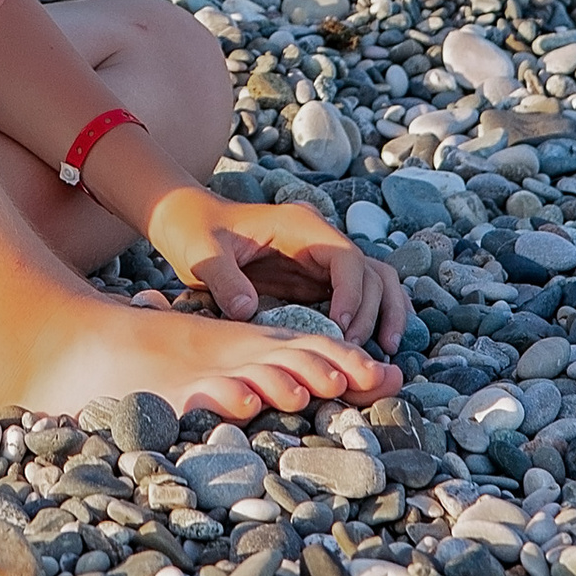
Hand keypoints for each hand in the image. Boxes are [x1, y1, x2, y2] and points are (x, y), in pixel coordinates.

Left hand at [147, 188, 409, 356]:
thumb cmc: (195, 233)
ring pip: (375, 281)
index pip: (346, 258)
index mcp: (300, 226)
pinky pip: (359, 294)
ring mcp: (322, 258)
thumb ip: (224, 279)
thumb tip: (249, 310)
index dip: (352, 295)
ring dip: (386, 313)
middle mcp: (320, 238)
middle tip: (356, 352)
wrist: (189, 222)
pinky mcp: (317, 278)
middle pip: (370, 272)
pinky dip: (373, 316)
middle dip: (372, 312)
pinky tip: (374, 345)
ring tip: (384, 352)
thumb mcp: (202, 254)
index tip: (341, 330)